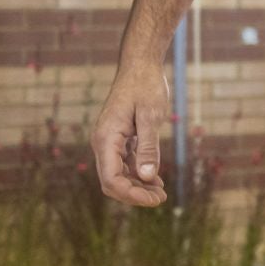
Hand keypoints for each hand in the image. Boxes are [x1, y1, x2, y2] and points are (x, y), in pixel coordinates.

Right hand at [91, 62, 170, 206]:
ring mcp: (110, 140)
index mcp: (106, 139)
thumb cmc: (146, 86)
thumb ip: (148, 146)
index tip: (154, 200)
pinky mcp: (119, 137)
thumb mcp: (151, 116)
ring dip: (138, 185)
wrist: (140, 65)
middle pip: (112, 181)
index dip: (131, 194)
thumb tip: (146, 176)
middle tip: (161, 199)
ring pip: (118, 173)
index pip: (111, 179)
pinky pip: (124, 162)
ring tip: (161, 193)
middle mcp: (103, 142)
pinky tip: (155, 179)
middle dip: (134, 193)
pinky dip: (138, 172)